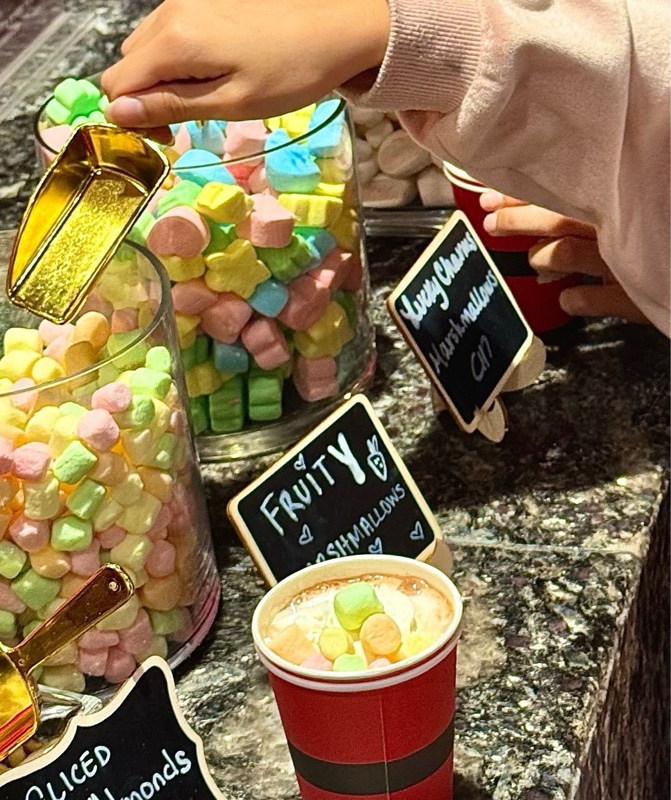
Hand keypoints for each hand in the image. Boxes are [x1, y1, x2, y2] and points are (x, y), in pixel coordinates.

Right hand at [101, 0, 389, 127]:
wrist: (336, 27)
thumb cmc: (290, 73)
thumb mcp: (231, 103)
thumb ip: (171, 106)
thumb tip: (118, 113)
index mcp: (174, 42)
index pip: (116, 84)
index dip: (131, 118)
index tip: (165, 137)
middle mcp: (169, 13)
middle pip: (128, 64)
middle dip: (144, 97)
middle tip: (188, 120)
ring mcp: (185, 1)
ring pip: (146, 48)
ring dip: (162, 77)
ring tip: (206, 94)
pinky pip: (169, 32)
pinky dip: (179, 58)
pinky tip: (214, 69)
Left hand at [479, 192, 648, 323]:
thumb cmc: (664, 221)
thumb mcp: (642, 199)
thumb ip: (614, 194)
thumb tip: (571, 204)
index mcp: (619, 199)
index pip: (560, 191)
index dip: (523, 195)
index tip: (491, 199)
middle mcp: (618, 226)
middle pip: (555, 219)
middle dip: (518, 221)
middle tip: (493, 225)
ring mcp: (626, 261)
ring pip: (565, 252)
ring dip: (544, 257)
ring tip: (536, 259)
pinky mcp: (639, 296)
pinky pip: (598, 299)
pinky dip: (578, 299)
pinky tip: (569, 300)